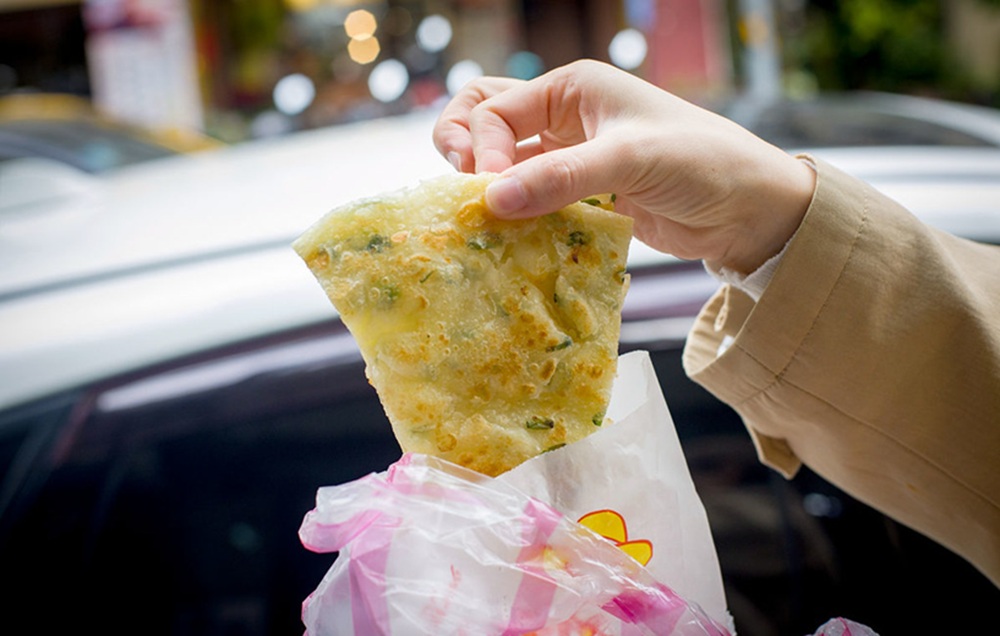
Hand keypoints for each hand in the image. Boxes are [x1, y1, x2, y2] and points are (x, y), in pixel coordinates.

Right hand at [433, 60, 814, 272]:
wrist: (750, 211)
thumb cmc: (701, 162)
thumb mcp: (629, 160)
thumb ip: (560, 178)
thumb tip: (490, 200)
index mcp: (573, 88)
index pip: (495, 109)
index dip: (481, 149)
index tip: (488, 191)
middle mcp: (564, 118)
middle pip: (486, 124)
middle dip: (464, 151)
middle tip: (463, 190)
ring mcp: (571, 159)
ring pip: (506, 168)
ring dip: (489, 191)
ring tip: (482, 222)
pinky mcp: (581, 197)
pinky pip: (531, 203)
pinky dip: (515, 218)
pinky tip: (510, 240)